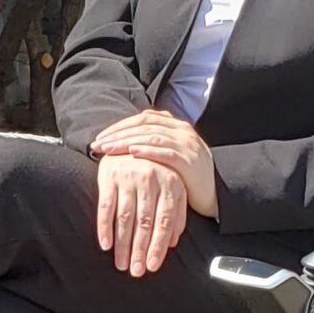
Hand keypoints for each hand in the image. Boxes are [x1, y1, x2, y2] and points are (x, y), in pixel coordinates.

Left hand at [91, 110, 218, 220]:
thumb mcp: (171, 156)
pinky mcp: (190, 161)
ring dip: (126, 142)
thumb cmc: (187, 177)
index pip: (142, 119)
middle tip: (96, 144)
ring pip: (151, 136)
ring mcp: (187, 144)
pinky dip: (147, 151)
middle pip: (143, 126)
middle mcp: (182, 131)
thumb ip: (154, 145)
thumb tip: (123, 144)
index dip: (119, 126)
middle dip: (117, 134)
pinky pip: (165, 152)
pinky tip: (131, 153)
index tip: (100, 137)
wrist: (217, 193)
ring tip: (107, 149)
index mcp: (176, 126)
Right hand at [95, 153, 187, 276]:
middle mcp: (150, 179)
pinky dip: (104, 227)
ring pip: (125, 218)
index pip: (165, 221)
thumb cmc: (155, 170)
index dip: (159, 246)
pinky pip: (106, 206)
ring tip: (121, 263)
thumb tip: (172, 242)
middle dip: (140, 250)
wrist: (130, 140)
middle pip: (145, 223)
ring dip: (122, 244)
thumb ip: (176, 213)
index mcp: (171, 184)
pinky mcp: (109, 176)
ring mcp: (129, 176)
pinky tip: (106, 244)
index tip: (153, 266)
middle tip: (136, 271)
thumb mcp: (173, 187)